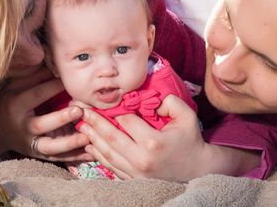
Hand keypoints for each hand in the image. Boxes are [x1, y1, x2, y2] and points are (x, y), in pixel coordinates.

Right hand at [0, 67, 91, 160]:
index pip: (36, 96)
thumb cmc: (9, 102)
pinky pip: (58, 158)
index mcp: (16, 106)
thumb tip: (55, 63)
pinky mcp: (38, 154)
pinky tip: (90, 153)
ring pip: (50, 147)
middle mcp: (22, 127)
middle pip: (41, 125)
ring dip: (69, 144)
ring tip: (87, 137)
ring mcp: (30, 143)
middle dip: (60, 119)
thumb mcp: (15, 87)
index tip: (70, 80)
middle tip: (79, 111)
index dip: (53, 87)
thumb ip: (34, 77)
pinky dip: (74, 157)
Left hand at [78, 95, 258, 180]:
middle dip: (93, 121)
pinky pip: (111, 166)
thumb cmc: (190, 140)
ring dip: (92, 137)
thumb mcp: (187, 116)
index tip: (102, 100)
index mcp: (153, 142)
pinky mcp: (133, 180)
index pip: (126, 121)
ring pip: (107, 153)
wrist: (196, 171)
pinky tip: (89, 144)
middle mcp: (141, 158)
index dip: (114, 109)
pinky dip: (98, 155)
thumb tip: (150, 97)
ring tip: (80, 124)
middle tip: (80, 108)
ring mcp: (136, 172)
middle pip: (111, 137)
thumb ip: (170, 102)